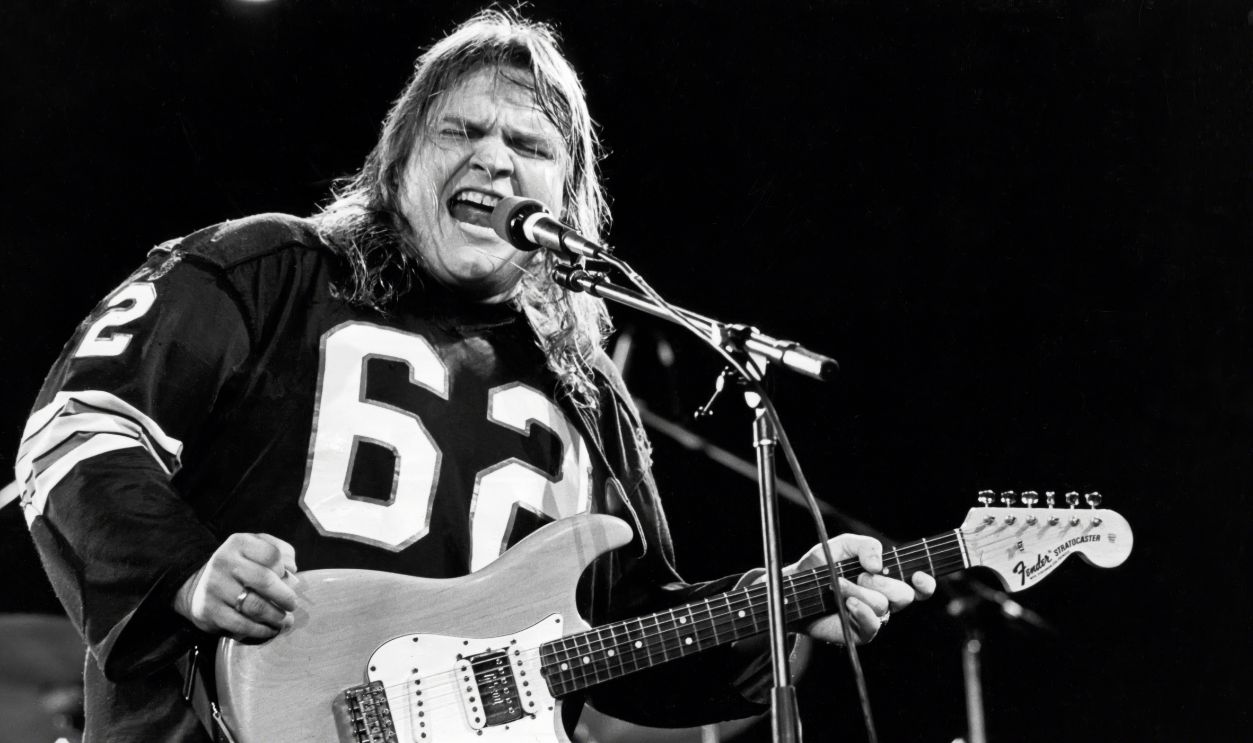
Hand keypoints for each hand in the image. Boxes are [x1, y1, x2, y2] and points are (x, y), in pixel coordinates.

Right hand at [173, 533, 297, 639]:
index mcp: (238, 543)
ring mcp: (215, 587)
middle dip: (285, 597)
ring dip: (276, 617)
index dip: (285, 569)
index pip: (272, 554)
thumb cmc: (239, 567)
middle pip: (265, 580)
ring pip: (255, 606)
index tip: (288, 579)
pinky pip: (242, 624)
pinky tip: (270, 630)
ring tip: (285, 620)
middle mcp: (223, 562)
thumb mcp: (255, 549)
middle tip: (292, 605)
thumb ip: (279, 551)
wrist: (199, 586)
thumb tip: (291, 569)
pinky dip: (262, 630)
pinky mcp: (209, 610)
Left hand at [787, 534, 934, 644]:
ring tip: (838, 585)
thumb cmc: (822, 565)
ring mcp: (874, 617)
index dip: (925, 582)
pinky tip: (847, 603)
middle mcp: (885, 600)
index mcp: (887, 579)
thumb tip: (879, 563)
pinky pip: (872, 625)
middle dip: (883, 582)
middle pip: (904, 595)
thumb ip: (864, 545)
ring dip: (859, 591)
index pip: (918, 585)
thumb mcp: (842, 545)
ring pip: (882, 606)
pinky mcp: (861, 633)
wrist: (796, 589)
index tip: (917, 575)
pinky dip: (860, 611)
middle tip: (860, 575)